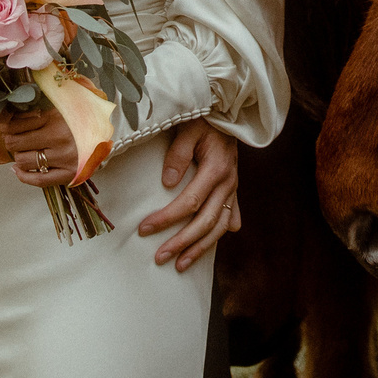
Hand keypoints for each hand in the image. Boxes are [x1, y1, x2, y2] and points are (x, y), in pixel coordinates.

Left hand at [0, 107, 81, 189]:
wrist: (106, 136)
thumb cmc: (80, 120)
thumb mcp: (60, 107)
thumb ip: (36, 109)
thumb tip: (5, 116)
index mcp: (56, 117)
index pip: (17, 124)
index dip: (6, 125)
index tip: (5, 126)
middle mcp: (59, 138)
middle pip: (16, 142)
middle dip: (10, 141)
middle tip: (13, 139)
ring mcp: (64, 158)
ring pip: (23, 160)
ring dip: (19, 156)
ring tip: (24, 151)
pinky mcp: (68, 174)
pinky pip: (38, 180)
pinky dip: (23, 176)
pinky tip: (18, 170)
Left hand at [138, 118, 237, 272]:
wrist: (228, 113)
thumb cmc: (204, 120)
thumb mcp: (188, 130)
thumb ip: (178, 155)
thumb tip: (168, 182)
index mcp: (216, 169)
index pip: (189, 203)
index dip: (167, 218)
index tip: (145, 229)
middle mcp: (228, 183)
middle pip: (205, 222)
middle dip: (181, 243)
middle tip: (159, 257)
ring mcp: (233, 189)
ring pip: (219, 227)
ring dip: (200, 248)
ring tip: (181, 265)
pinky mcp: (233, 190)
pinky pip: (229, 218)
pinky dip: (220, 234)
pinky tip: (209, 247)